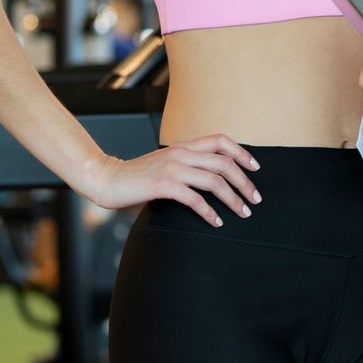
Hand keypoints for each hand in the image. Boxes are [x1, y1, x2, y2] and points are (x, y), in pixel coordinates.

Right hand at [81, 135, 261, 228]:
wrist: (106, 178)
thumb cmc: (137, 175)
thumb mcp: (166, 162)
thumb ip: (187, 164)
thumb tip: (213, 177)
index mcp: (183, 145)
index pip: (221, 140)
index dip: (242, 153)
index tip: (256, 168)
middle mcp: (181, 153)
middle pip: (224, 163)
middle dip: (244, 181)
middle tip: (255, 199)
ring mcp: (172, 168)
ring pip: (214, 181)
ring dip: (233, 198)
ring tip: (243, 212)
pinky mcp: (163, 185)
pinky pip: (195, 199)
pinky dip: (209, 212)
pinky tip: (216, 222)